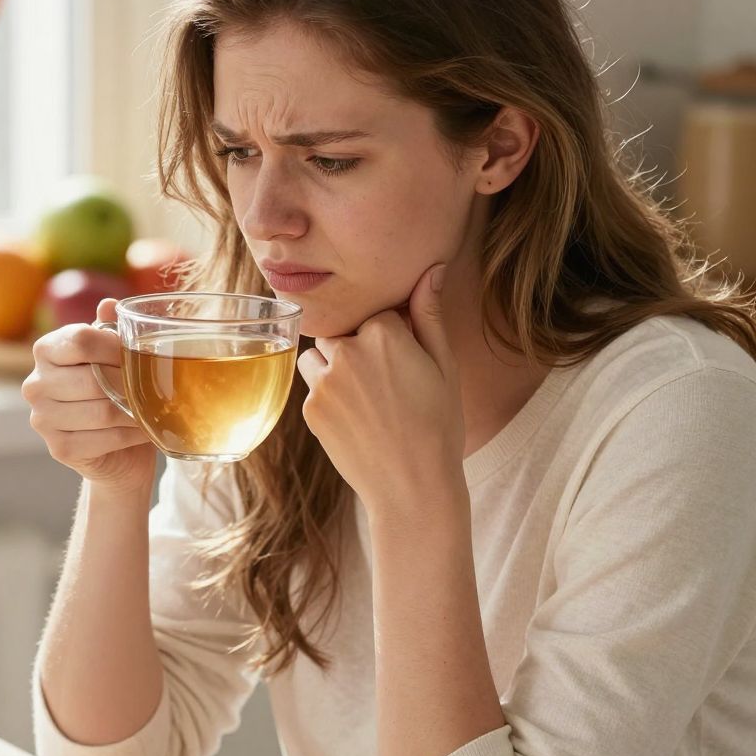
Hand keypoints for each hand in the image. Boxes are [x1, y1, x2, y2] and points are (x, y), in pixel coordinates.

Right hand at [23, 297, 156, 497]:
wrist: (114, 446)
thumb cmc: (114, 389)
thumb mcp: (112, 354)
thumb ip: (110, 328)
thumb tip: (109, 306)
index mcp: (45, 350)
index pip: (80, 340)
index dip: (115, 347)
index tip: (135, 354)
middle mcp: (35, 384)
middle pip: (93, 379)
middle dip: (129, 383)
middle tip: (152, 386)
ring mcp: (42, 419)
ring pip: (103, 411)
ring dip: (135, 411)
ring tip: (152, 408)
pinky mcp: (58, 449)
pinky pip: (105, 438)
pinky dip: (131, 435)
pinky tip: (141, 430)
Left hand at [296, 265, 465, 523]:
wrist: (413, 488)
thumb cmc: (438, 426)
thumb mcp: (444, 366)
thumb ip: (430, 314)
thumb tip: (432, 268)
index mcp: (384, 332)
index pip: (377, 313)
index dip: (392, 337)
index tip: (406, 365)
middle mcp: (348, 350)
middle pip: (343, 331)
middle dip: (358, 348)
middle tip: (386, 387)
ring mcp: (324, 381)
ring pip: (319, 356)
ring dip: (335, 368)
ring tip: (369, 402)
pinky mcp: (310, 410)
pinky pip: (314, 389)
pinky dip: (330, 399)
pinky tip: (358, 423)